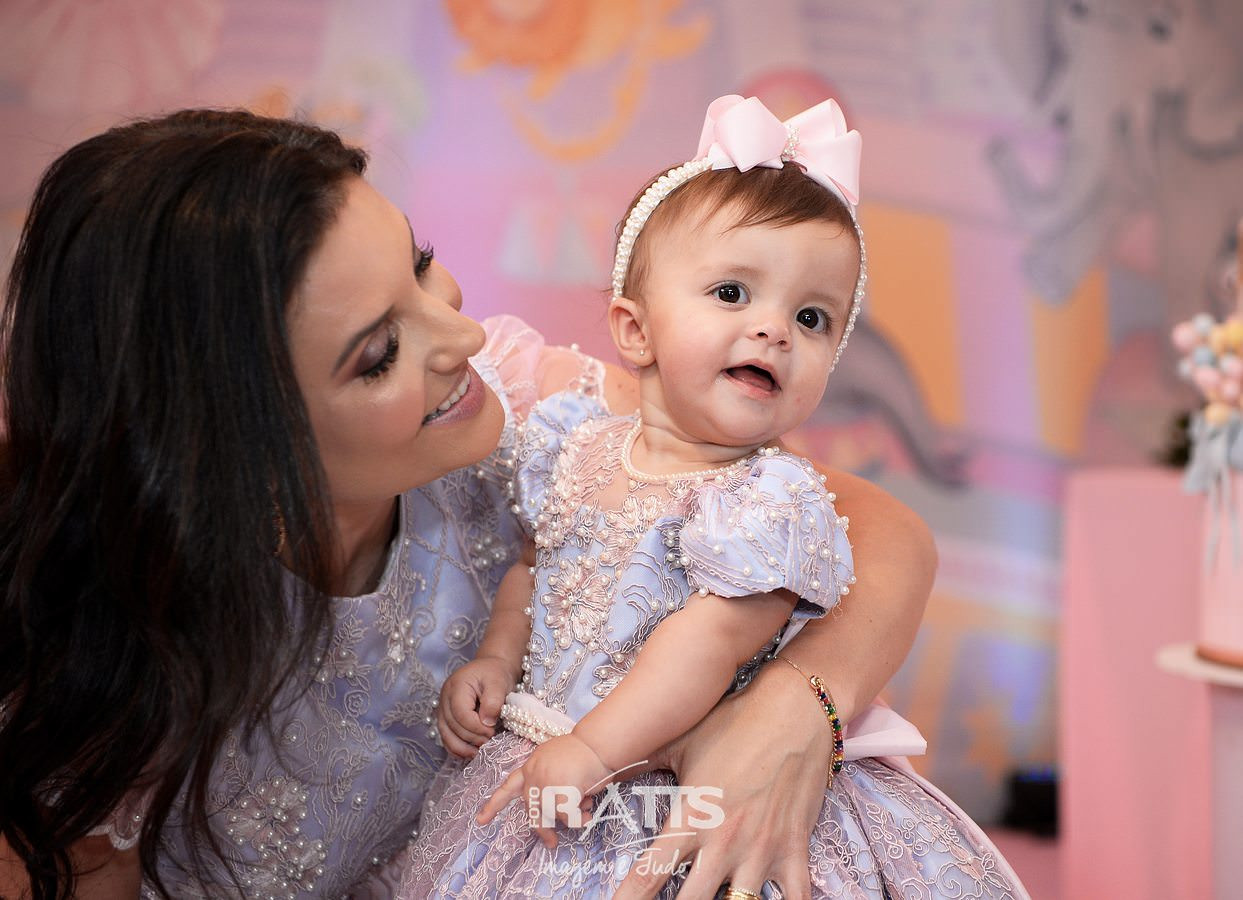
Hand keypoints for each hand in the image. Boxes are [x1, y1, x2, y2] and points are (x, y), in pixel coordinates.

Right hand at [436, 655, 517, 758]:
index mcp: (457, 685)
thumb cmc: (496, 674)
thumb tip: (487, 723)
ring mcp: (443, 709)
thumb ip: (493, 702)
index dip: (476, 727)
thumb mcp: (499, 683)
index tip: (492, 731)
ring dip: (463, 748)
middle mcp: (445, 698)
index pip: (461, 713)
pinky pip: (447, 738)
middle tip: (490, 740)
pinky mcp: (446, 719)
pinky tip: (471, 753)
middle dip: (472, 738)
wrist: (492, 669)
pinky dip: (457, 749)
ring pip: (446, 735)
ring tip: (480, 751)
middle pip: (453, 726)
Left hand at [476, 732, 612, 848]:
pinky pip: (568, 817)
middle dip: (543, 831)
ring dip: (569, 819)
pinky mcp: (559, 793)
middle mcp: (534, 776)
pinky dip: (579, 818)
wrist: (596, 743)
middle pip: (533, 812)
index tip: (481, 821)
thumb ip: (549, 783)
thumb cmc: (582, 752)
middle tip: (551, 843)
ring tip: (585, 811)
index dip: (494, 805)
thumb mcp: (556, 763)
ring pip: (552, 816)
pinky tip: (588, 810)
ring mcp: (545, 785)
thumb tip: (558, 812)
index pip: (508, 787)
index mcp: (531, 767)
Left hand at [614, 664, 829, 899]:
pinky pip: (796, 898)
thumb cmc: (733, 723)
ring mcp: (762, 851)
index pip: (649, 874)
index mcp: (690, 819)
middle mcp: (723, 843)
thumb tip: (601, 767)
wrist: (793, 709)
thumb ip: (641, 764)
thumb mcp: (679, 742)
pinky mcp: (795, 851)